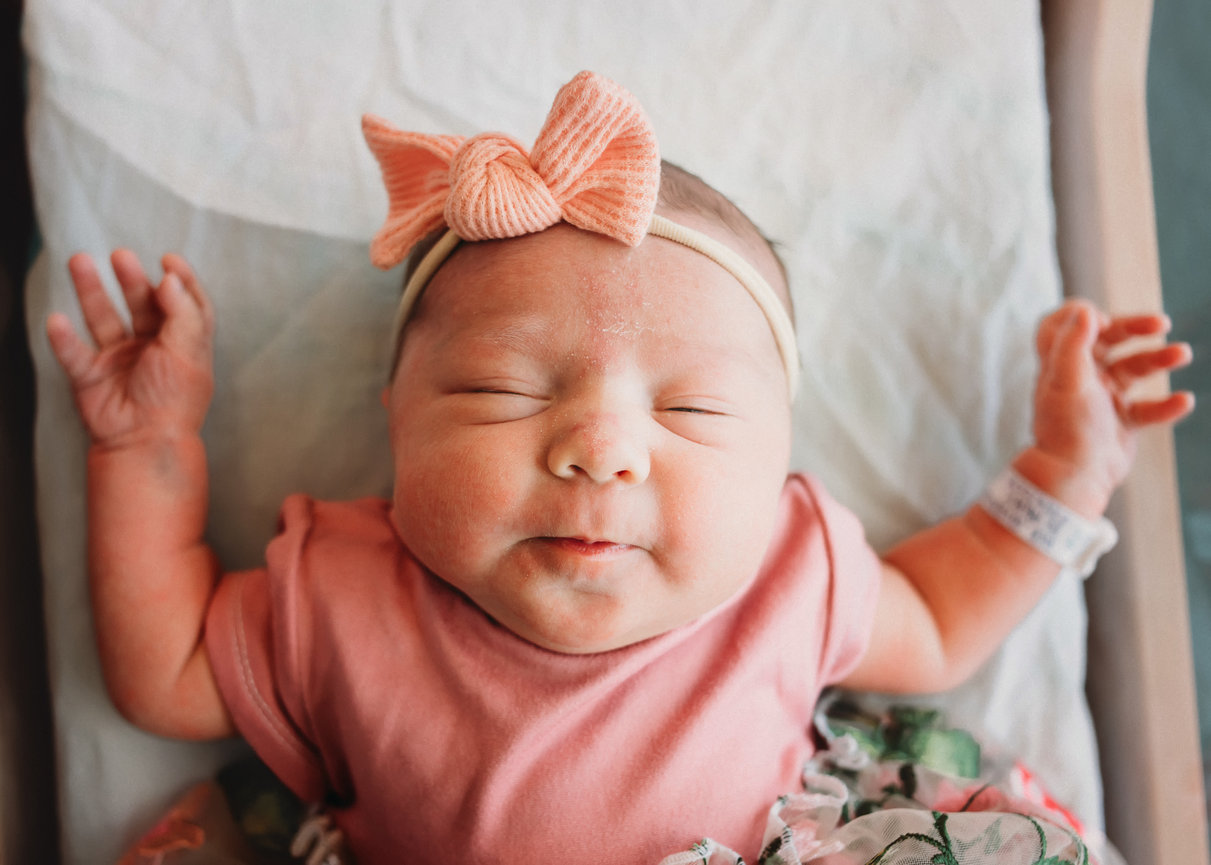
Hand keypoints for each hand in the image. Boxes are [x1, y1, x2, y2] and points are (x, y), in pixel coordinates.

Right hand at [46, 250, 214, 447]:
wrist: (147, 442)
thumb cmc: (176, 402)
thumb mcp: (189, 350)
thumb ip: (183, 312)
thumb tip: (171, 278)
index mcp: (183, 345)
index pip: (184, 306)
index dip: (180, 281)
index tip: (169, 260)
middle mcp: (152, 350)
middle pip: (141, 305)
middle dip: (131, 279)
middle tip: (121, 256)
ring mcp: (120, 361)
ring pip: (103, 319)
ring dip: (91, 291)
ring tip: (79, 261)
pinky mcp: (92, 377)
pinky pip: (74, 353)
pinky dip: (64, 338)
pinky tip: (58, 320)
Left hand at [1030, 300, 1193, 511]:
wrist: (1074, 476)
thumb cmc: (1066, 427)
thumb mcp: (1067, 380)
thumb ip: (1073, 343)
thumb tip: (1085, 309)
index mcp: (1062, 362)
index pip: (1066, 324)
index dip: (1085, 316)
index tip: (1102, 323)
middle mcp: (1082, 376)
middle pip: (1109, 339)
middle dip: (1135, 327)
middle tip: (1161, 324)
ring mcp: (1103, 398)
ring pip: (1134, 369)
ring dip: (1159, 359)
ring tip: (1183, 353)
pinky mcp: (1121, 421)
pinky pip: (1149, 407)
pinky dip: (1167, 405)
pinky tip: (1184, 401)